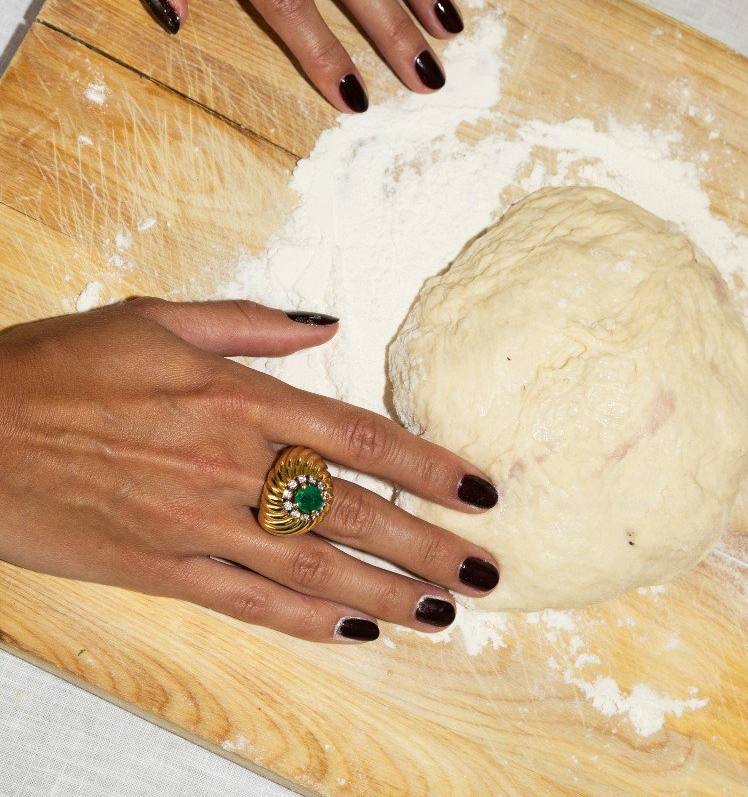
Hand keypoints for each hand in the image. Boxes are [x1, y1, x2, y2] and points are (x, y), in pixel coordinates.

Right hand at [0, 299, 498, 641]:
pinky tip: (355, 631)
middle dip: (428, 545)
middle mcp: (224, 463)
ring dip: (387, 592)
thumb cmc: (59, 364)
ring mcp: (192, 522)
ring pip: (311, 566)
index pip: (355, 435)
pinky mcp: (159, 569)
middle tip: (488, 571)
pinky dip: (308, 620)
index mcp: (231, 395)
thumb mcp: (154, 316)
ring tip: (445, 613)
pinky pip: (248, 602)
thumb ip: (250, 324)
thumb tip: (327, 325)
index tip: (478, 489)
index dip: (426, 466)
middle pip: (349, 510)